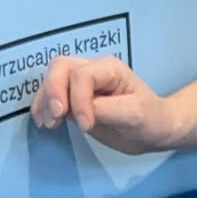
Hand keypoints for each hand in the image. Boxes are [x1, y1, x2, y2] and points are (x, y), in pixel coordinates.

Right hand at [31, 56, 180, 154]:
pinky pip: (50, 96)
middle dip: (53, 92)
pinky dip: (43, 108)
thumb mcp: (134, 115)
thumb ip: (106, 110)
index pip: (83, 76)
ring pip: (51, 80)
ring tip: (50, 125)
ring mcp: (80, 84)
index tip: (86, 125)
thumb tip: (78, 113)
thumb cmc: (150, 119)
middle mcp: (92, 70)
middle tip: (57, 117)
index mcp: (110, 69)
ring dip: (45, 102)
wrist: (154, 130)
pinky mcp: (73, 99)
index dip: (79, 99)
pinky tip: (46, 123)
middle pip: (60, 67)